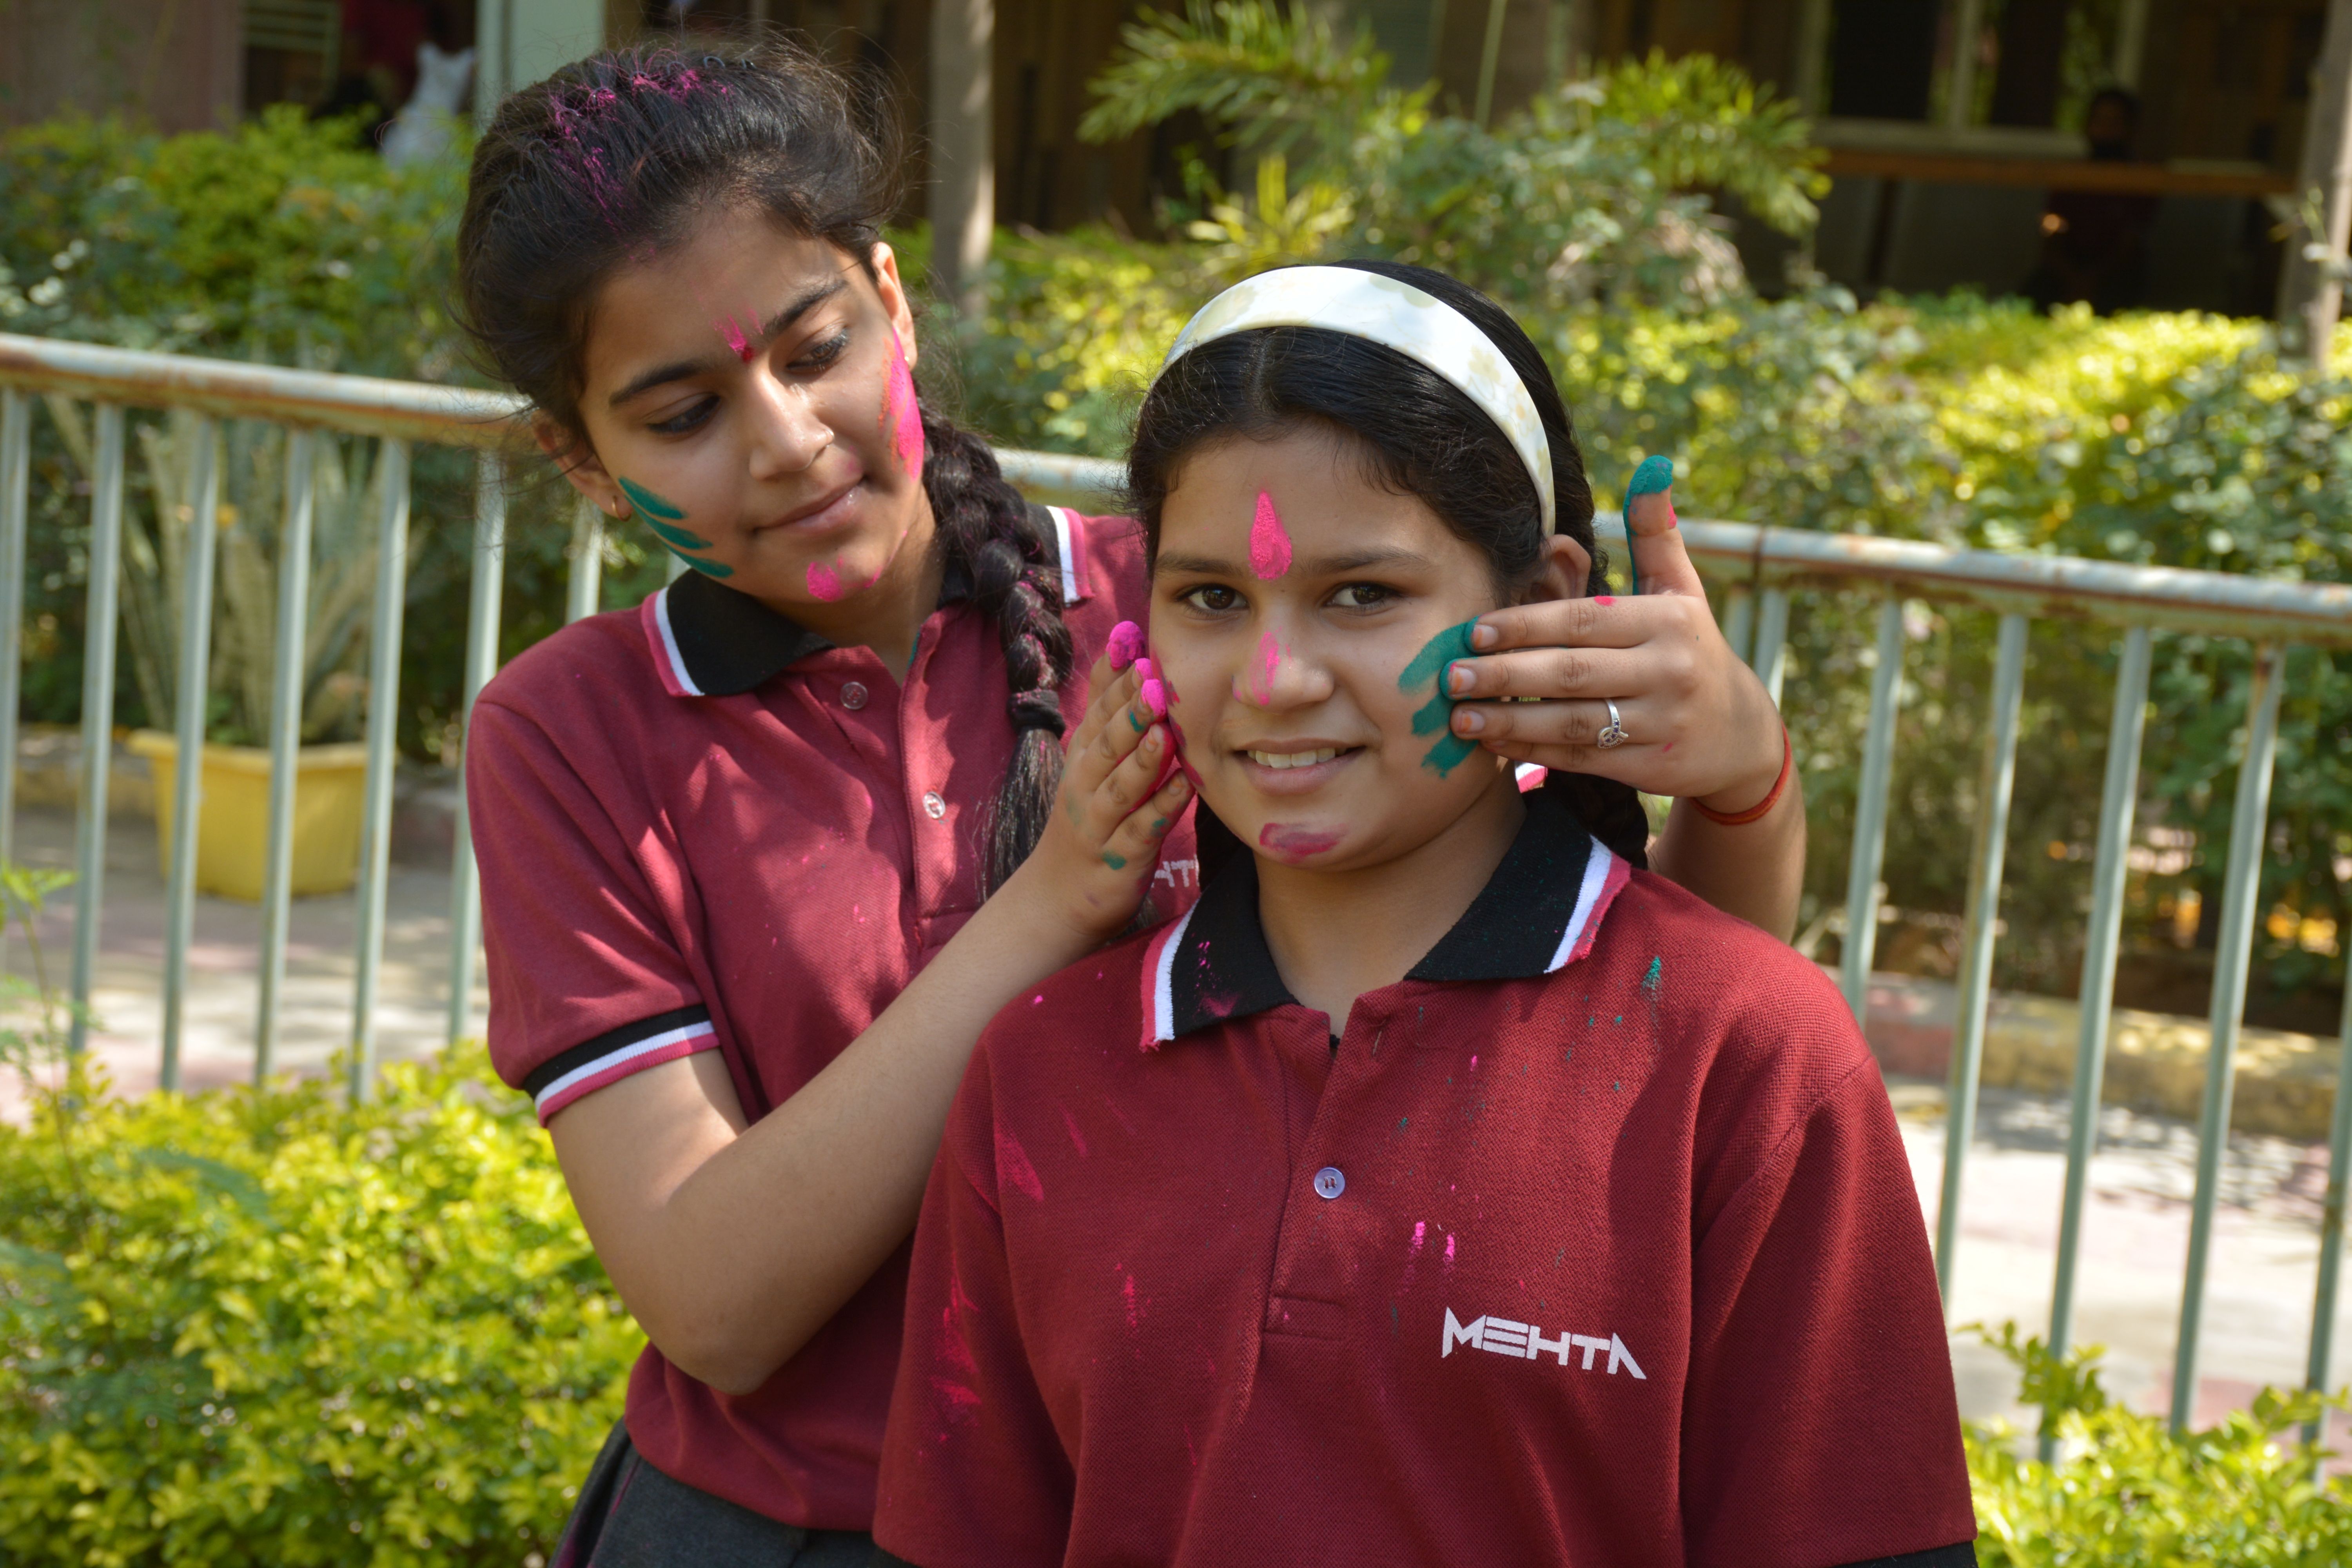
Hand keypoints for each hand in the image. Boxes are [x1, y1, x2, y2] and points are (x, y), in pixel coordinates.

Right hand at [1005, 648, 1192, 941]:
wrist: (1058, 896)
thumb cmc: (1089, 817)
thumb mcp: (1090, 756)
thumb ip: (1105, 703)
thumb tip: (1124, 640)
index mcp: (1082, 758)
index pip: (1099, 713)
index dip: (1118, 681)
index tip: (1140, 644)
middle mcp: (1085, 786)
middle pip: (1105, 745)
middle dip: (1129, 711)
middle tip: (1155, 677)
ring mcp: (1099, 824)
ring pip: (1119, 788)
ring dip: (1143, 759)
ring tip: (1166, 731)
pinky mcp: (1119, 859)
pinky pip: (1141, 831)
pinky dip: (1162, 809)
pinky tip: (1185, 789)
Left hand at [1442, 480, 1784, 812]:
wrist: (1740, 734)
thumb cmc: (1692, 648)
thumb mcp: (1684, 590)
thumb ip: (1657, 536)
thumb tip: (1651, 469)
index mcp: (1667, 621)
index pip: (1584, 620)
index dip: (1525, 625)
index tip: (1474, 630)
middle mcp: (1667, 670)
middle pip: (1571, 671)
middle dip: (1504, 674)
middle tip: (1449, 675)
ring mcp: (1661, 721)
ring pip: (1571, 720)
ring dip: (1509, 719)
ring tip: (1457, 717)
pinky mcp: (1650, 767)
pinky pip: (1580, 757)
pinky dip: (1532, 750)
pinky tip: (1491, 743)